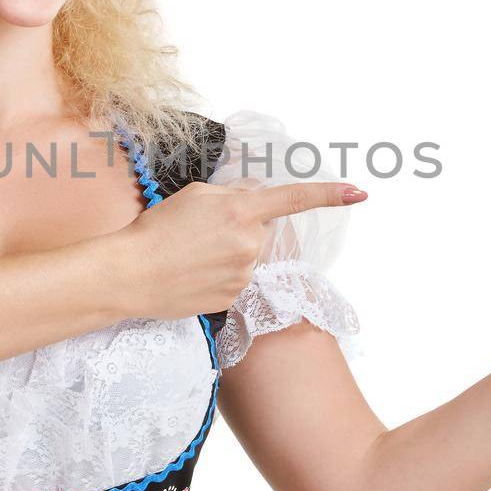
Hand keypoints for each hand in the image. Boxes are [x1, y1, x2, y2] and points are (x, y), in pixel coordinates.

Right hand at [116, 180, 367, 319]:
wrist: (131, 274)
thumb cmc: (157, 229)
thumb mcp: (195, 195)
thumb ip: (233, 195)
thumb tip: (256, 201)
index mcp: (241, 210)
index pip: (294, 199)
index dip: (330, 195)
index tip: (359, 192)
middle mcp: (250, 243)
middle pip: (263, 229)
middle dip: (242, 226)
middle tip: (203, 231)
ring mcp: (244, 274)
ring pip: (249, 255)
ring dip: (229, 252)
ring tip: (191, 254)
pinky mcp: (234, 298)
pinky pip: (236, 279)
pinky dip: (219, 275)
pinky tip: (193, 274)